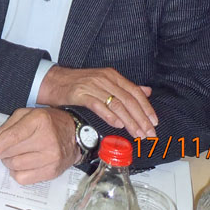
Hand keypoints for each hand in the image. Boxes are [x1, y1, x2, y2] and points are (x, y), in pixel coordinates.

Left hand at [0, 107, 78, 184]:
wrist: (74, 133)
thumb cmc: (47, 121)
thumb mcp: (27, 115)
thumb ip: (6, 128)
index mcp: (39, 120)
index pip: (13, 137)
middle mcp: (46, 139)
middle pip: (13, 154)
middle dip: (1, 154)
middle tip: (1, 150)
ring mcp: (51, 157)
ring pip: (17, 167)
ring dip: (9, 163)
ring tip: (14, 155)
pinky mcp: (53, 171)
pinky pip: (25, 179)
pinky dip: (18, 173)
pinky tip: (22, 164)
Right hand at [38, 65, 156, 138]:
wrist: (54, 81)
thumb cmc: (80, 83)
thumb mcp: (105, 81)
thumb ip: (125, 87)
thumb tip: (147, 91)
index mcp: (112, 75)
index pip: (134, 91)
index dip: (146, 107)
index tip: (154, 122)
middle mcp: (104, 78)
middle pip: (128, 99)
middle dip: (141, 118)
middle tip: (149, 133)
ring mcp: (92, 85)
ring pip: (116, 104)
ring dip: (129, 121)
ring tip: (137, 134)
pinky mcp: (80, 93)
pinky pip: (98, 105)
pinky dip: (109, 116)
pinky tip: (117, 125)